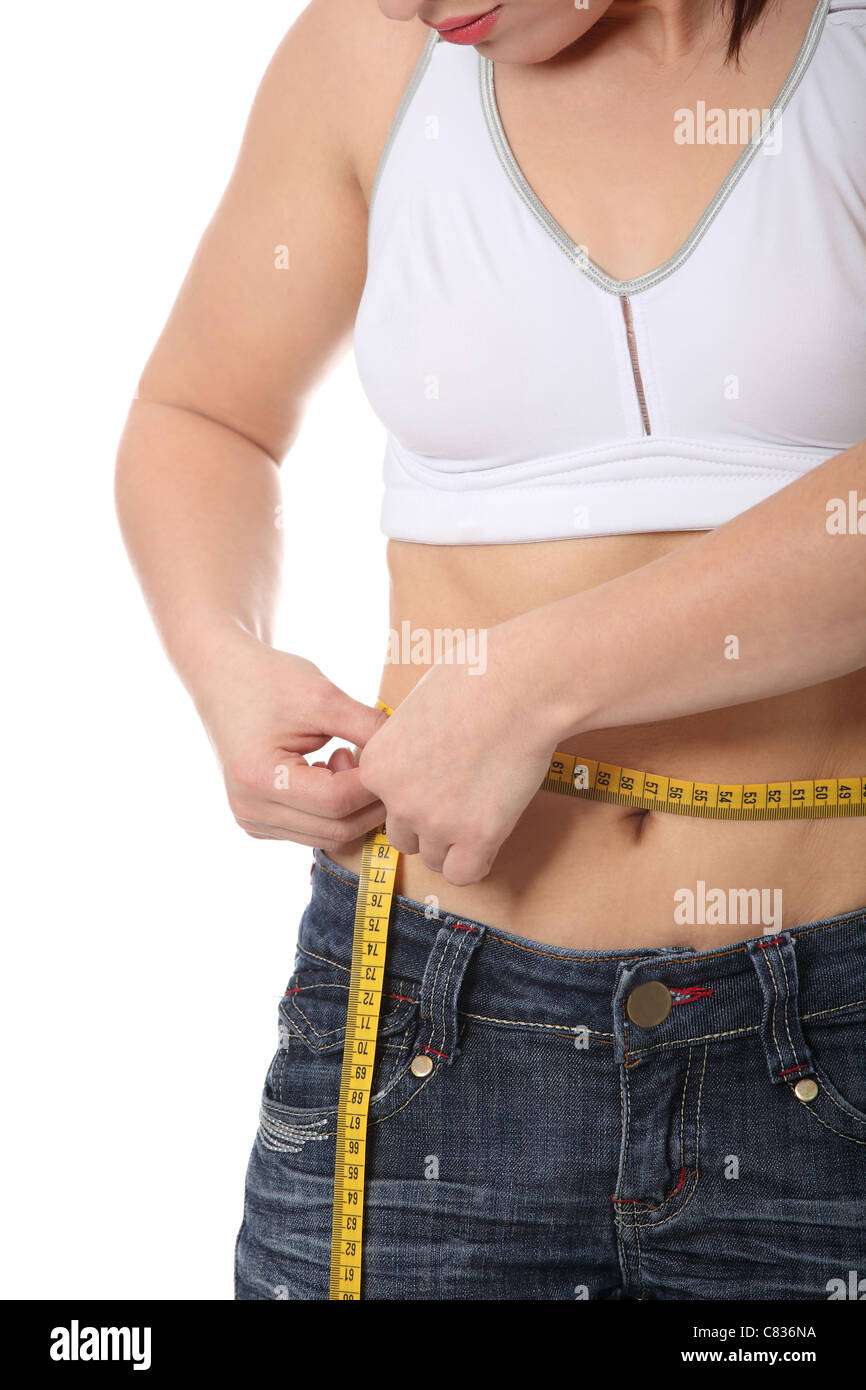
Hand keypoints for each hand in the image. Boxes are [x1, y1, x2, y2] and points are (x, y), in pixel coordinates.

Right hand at [192, 626, 388, 849]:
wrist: (222, 676)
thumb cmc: (269, 679)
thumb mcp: (323, 696)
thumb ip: (369, 728)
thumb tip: (413, 754)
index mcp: (258, 779)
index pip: (337, 802)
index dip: (374, 784)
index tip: (394, 756)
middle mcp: (249, 810)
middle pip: (336, 828)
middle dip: (370, 800)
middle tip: (377, 759)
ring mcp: (251, 821)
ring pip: (328, 835)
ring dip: (353, 806)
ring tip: (346, 756)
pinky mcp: (258, 822)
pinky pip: (313, 830)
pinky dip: (334, 810)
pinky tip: (329, 769)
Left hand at [357, 635, 559, 885]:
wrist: (520, 684)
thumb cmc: (475, 679)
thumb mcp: (417, 709)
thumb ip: (405, 746)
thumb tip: (414, 766)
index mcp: (377, 765)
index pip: (383, 804)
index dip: (413, 795)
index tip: (440, 779)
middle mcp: (398, 799)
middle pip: (405, 836)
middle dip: (431, 822)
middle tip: (465, 794)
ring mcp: (436, 821)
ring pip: (435, 857)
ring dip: (455, 841)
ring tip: (483, 807)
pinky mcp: (477, 835)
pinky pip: (464, 874)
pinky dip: (476, 861)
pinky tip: (491, 835)